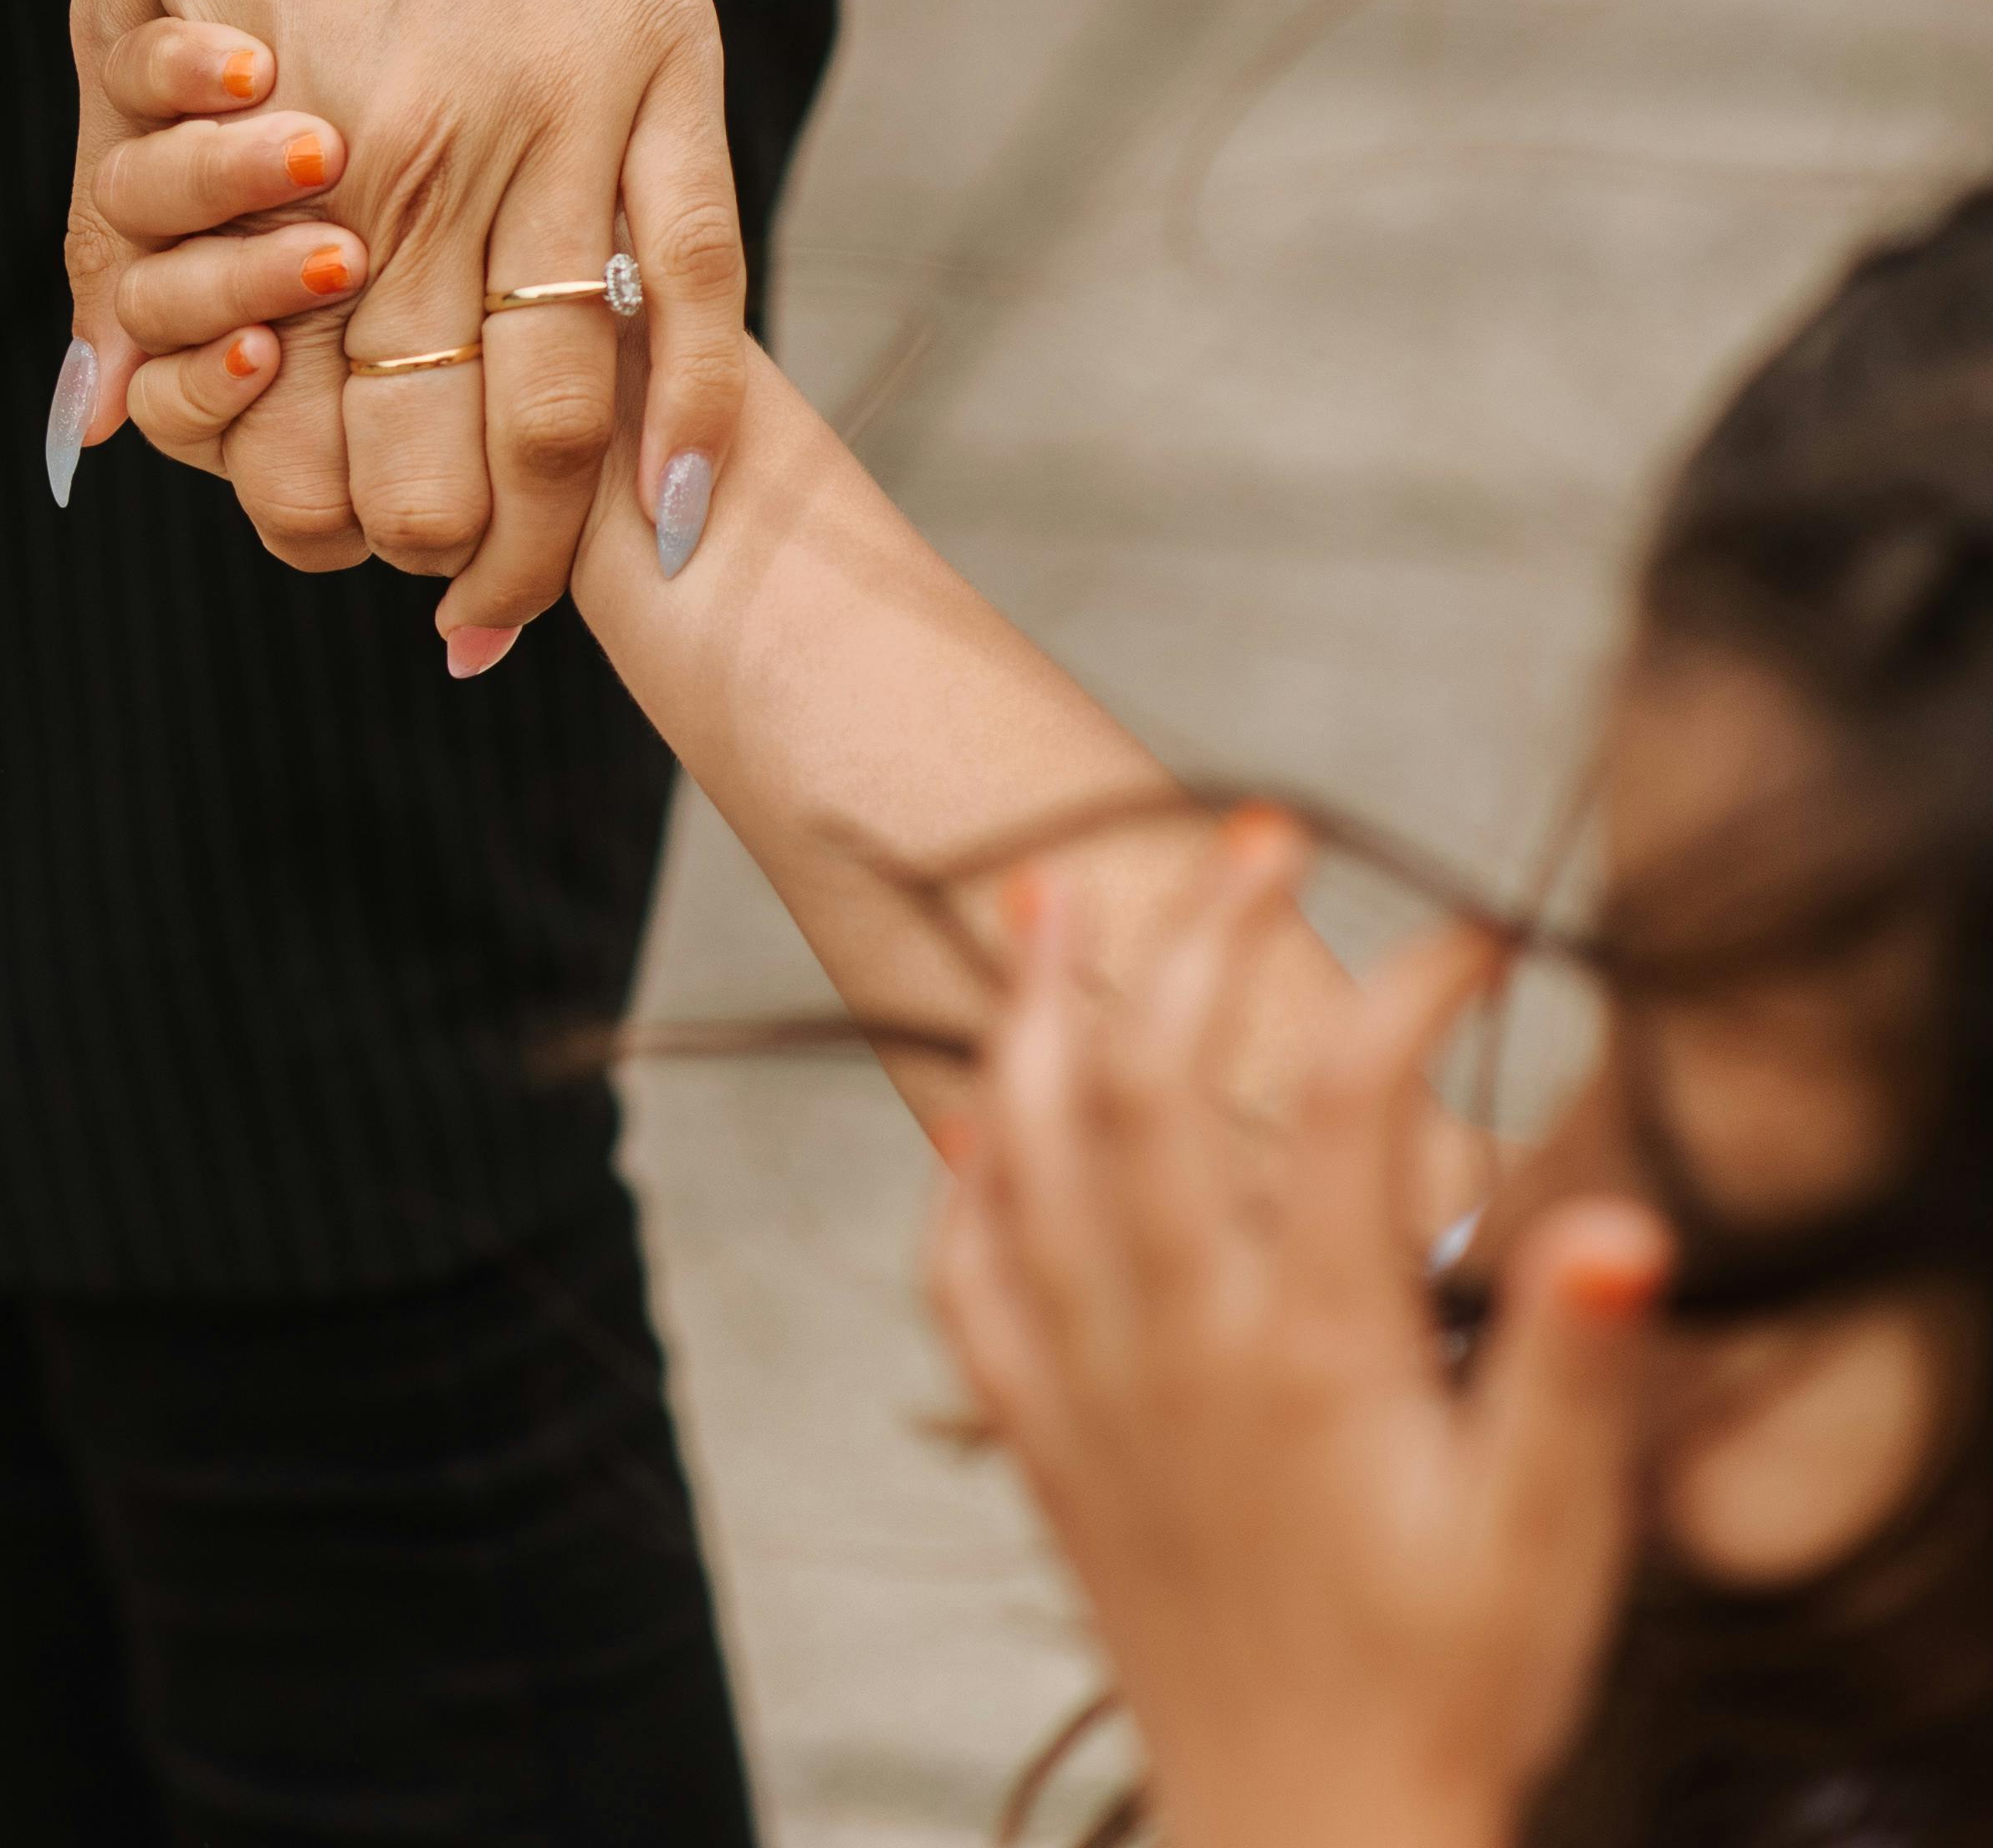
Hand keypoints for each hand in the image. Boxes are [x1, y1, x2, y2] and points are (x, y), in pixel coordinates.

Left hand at [54, 0, 740, 660]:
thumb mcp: (118, 8)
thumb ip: (124, 204)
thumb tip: (99, 407)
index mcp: (279, 160)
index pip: (301, 431)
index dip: (308, 517)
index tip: (326, 541)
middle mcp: (420, 163)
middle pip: (436, 453)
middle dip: (426, 551)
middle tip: (433, 586)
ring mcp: (560, 114)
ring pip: (566, 401)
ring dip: (546, 533)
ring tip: (531, 588)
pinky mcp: (666, 57)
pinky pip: (698, 279)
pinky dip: (690, 419)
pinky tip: (674, 513)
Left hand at [926, 822, 1672, 1847]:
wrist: (1312, 1828)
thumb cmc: (1449, 1687)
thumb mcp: (1548, 1541)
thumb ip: (1571, 1377)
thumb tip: (1625, 1232)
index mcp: (1308, 1352)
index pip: (1340, 1110)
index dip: (1399, 994)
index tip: (1468, 933)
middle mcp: (1175, 1343)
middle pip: (1151, 1085)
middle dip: (1196, 938)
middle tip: (1258, 837)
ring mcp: (1091, 1382)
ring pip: (1031, 1149)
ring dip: (1041, 1011)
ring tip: (1054, 897)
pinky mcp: (1046, 1436)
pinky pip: (965, 1278)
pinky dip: (961, 1176)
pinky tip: (974, 1114)